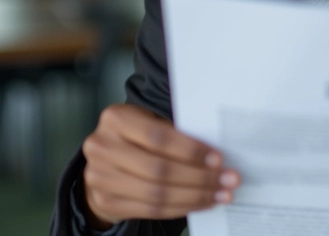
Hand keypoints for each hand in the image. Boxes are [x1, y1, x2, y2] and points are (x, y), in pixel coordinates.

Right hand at [81, 104, 240, 228]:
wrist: (102, 160)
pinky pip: (150, 209)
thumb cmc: (136, 135)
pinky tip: (201, 202)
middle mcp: (103, 147)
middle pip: (159, 169)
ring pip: (156, 194)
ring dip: (195, 196)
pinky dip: (180, 207)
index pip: (159, 137)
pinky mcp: (106, 201)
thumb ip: (173, 132)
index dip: (191, 150)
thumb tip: (215, 154)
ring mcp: (100, 177)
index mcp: (116, 118)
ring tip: (221, 195)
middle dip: (200, 177)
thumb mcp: (148, 120)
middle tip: (228, 180)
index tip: (219, 158)